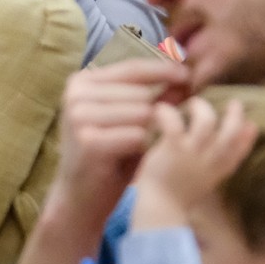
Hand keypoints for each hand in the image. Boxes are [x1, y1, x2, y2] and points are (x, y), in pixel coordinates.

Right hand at [50, 60, 193, 229]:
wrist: (82, 195)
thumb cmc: (110, 154)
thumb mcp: (130, 120)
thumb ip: (155, 97)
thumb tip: (185, 76)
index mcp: (82, 81)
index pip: (132, 68)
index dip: (163, 70)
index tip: (187, 75)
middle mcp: (76, 94)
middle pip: (140, 92)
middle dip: (157, 109)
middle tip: (153, 130)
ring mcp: (79, 116)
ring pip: (141, 112)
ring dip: (148, 131)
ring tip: (135, 145)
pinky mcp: (88, 141)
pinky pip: (136, 135)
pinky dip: (141, 147)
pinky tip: (129, 156)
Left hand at [131, 97, 257, 228]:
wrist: (158, 208)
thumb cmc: (175, 196)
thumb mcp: (202, 182)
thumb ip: (212, 166)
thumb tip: (220, 151)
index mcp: (218, 172)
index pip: (240, 151)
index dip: (248, 137)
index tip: (252, 124)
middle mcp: (209, 162)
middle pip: (230, 134)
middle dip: (235, 116)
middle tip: (234, 103)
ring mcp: (192, 155)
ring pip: (206, 121)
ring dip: (201, 108)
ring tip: (194, 102)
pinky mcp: (173, 150)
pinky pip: (174, 123)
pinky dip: (168, 113)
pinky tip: (161, 109)